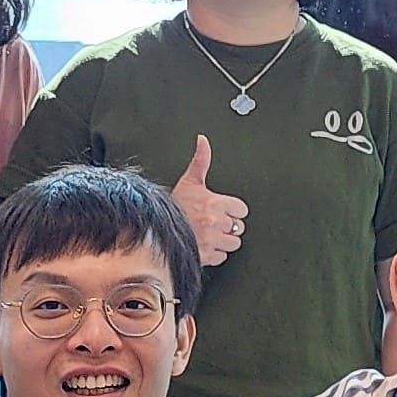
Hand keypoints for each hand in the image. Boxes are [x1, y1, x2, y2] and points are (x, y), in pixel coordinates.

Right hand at [171, 136, 247, 265]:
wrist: (154, 230)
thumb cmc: (173, 205)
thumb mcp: (189, 181)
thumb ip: (201, 160)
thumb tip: (203, 140)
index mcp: (215, 203)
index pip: (241, 209)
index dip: (232, 210)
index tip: (223, 210)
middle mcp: (216, 222)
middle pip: (239, 227)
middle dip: (228, 226)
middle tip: (214, 223)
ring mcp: (212, 240)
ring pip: (233, 243)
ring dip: (224, 241)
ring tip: (210, 234)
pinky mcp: (207, 256)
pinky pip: (222, 257)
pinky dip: (215, 254)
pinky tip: (205, 245)